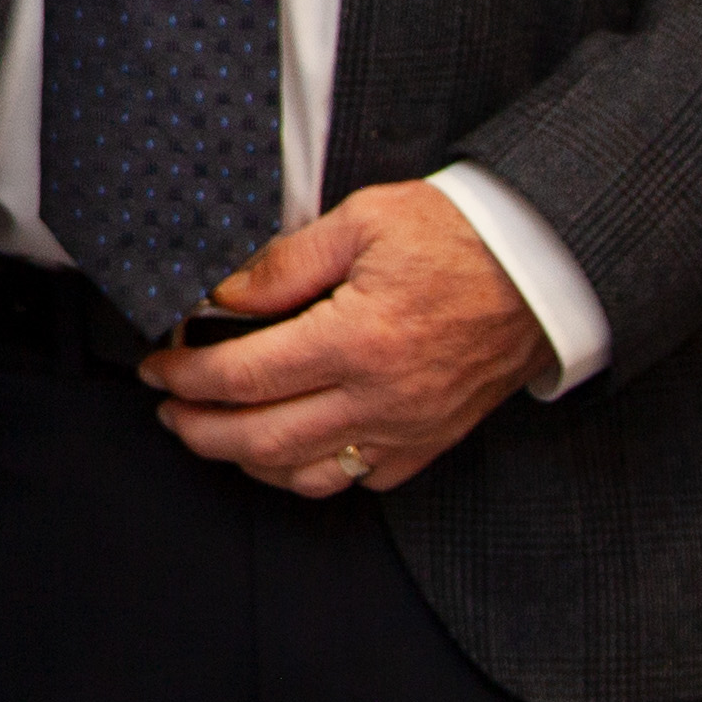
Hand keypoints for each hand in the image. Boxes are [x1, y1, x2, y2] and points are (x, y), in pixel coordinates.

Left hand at [139, 181, 547, 495]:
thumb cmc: (457, 237)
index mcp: (357, 340)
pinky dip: (306, 474)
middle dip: (199, 429)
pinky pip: (356, 479)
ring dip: (245, 459)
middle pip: (261, 438)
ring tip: (212, 431)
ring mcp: (408, 428)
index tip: (158, 368)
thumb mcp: (361, 222)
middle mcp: (381, 397)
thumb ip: (283, 265)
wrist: (544, 271)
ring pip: (304, 473)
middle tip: (167, 410)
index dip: (187, 377)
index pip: (244, 375)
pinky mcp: (430, 442)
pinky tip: (281, 449)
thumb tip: (221, 299)